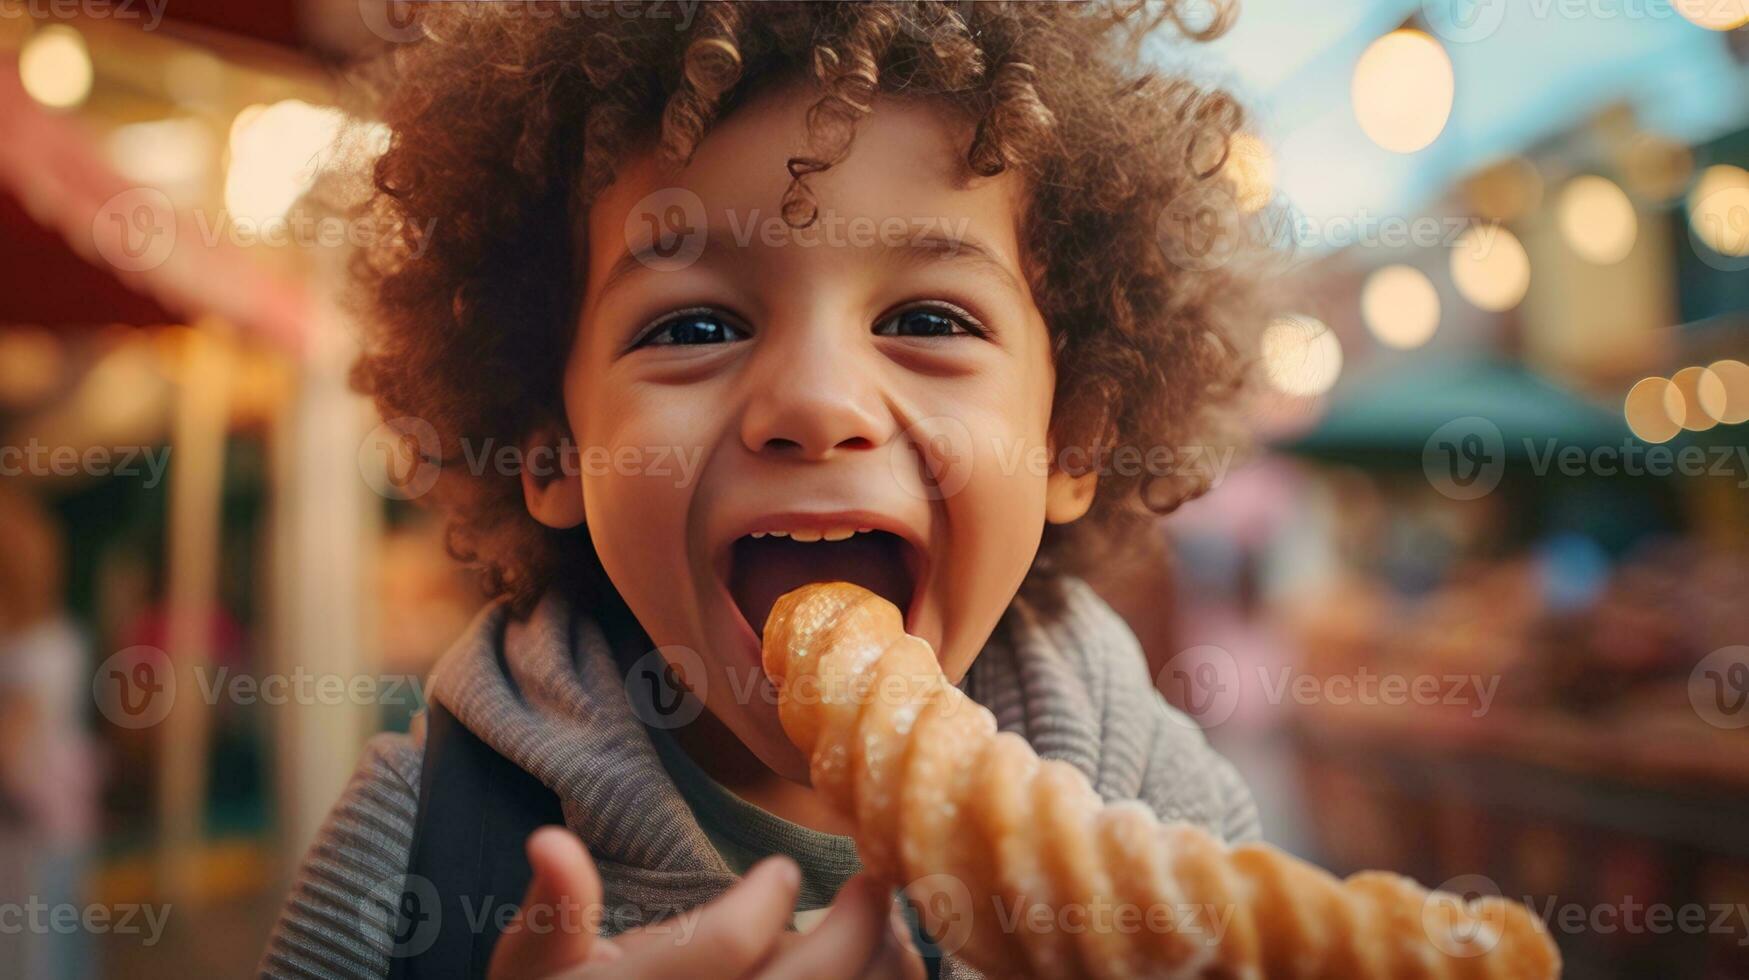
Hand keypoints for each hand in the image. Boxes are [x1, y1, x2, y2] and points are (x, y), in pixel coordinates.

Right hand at [488, 826, 924, 979]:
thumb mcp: (532, 965)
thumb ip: (553, 908)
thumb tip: (550, 839)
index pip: (729, 945)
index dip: (765, 898)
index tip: (779, 871)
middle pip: (811, 979)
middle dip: (855, 927)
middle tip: (871, 884)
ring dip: (880, 965)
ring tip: (885, 930)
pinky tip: (878, 968)